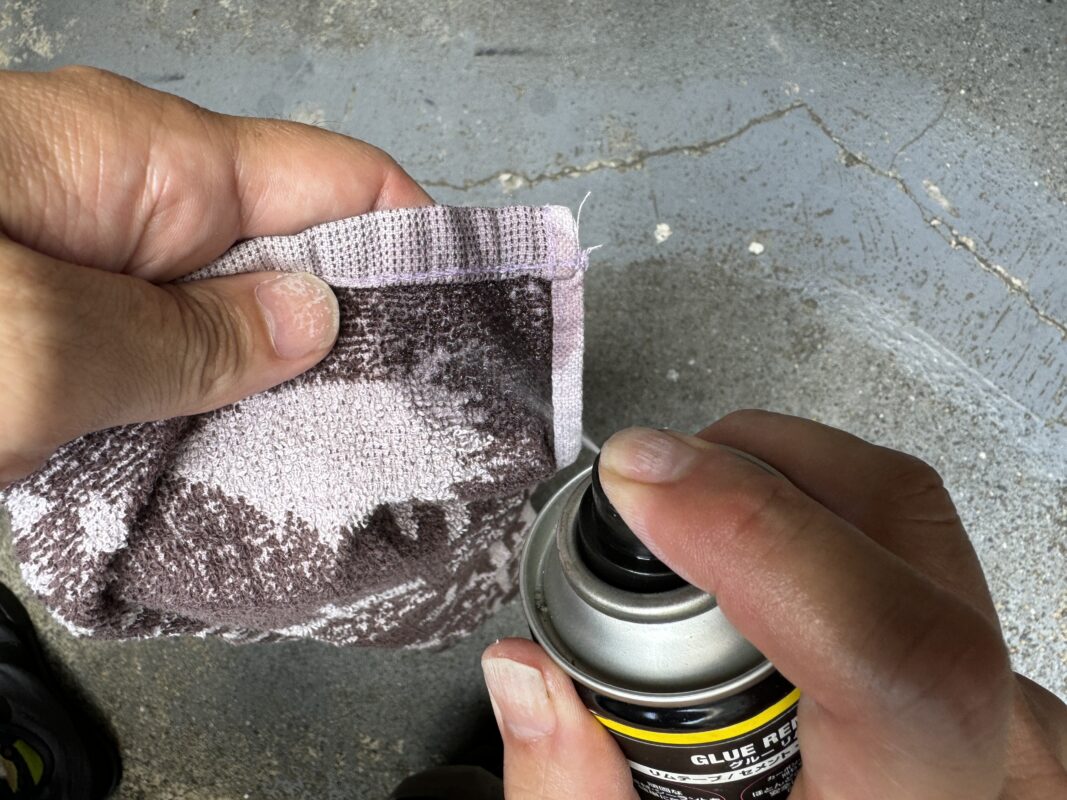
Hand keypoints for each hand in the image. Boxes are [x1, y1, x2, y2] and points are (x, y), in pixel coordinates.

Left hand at [0, 66, 431, 485]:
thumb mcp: (40, 341)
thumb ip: (190, 341)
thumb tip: (312, 323)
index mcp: (148, 163)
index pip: (339, 182)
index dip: (417, 248)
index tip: (466, 328)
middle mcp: (123, 210)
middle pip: (287, 265)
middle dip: (341, 348)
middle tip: (392, 438)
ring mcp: (82, 278)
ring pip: (220, 335)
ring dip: (259, 406)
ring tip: (313, 482)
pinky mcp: (44, 338)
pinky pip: (151, 380)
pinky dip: (187, 433)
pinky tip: (219, 491)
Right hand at [482, 411, 1066, 798]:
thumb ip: (575, 798)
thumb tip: (522, 672)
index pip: (890, 656)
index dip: (759, 534)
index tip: (641, 481)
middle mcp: (988, 753)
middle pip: (904, 532)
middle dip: (749, 472)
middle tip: (642, 491)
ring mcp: (1002, 701)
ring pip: (911, 513)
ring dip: (780, 475)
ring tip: (684, 511)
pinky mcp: (986, 674)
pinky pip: (911, 539)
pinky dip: (813, 508)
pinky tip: (746, 544)